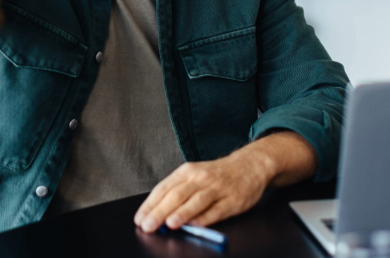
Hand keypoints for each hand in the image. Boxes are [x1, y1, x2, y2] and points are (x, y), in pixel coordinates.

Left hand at [133, 148, 272, 232]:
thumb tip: (157, 212)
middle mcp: (201, 178)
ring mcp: (218, 188)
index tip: (140, 218)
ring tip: (170, 224)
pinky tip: (196, 225)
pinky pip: (218, 210)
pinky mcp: (233, 199)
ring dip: (183, 212)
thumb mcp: (195, 176)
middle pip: (177, 195)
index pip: (164, 188)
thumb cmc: (217, 174)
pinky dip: (206, 218)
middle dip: (160, 211)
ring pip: (197, 201)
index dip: (150, 204)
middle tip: (148, 225)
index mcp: (187, 171)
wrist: (249, 165)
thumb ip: (177, 192)